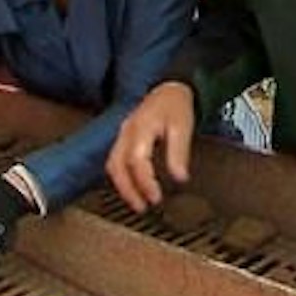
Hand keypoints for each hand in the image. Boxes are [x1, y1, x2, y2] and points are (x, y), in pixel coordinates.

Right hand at [106, 82, 195, 212]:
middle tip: (142, 207)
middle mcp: (126, 133)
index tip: (156, 198)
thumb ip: (179, 153)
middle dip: (127, 190)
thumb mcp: (182, 127)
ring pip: (113, 164)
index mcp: (140, 128)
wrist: (169, 88)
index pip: (137, 160)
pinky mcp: (123, 138)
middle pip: (117, 165)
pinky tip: (133, 187)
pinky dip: (122, 178)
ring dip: (123, 186)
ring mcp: (122, 135)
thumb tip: (180, 178)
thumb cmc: (175, 106)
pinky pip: (116, 161)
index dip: (144, 182)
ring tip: (137, 203)